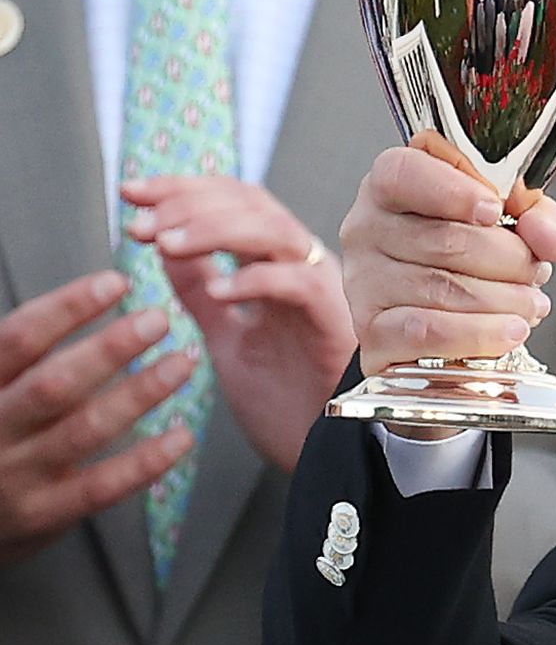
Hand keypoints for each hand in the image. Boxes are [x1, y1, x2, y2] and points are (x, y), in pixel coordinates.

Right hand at [0, 272, 195, 564]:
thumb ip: (30, 355)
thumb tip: (95, 294)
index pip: (18, 338)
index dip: (68, 307)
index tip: (117, 282)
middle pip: (54, 383)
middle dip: (110, 349)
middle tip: (160, 319)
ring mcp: (16, 475)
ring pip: (83, 430)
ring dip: (139, 394)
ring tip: (184, 363)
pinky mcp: (42, 515)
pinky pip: (100, 487)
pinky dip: (145, 461)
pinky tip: (183, 436)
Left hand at [122, 176, 356, 472]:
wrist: (328, 455)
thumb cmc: (288, 403)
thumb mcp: (227, 338)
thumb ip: (201, 292)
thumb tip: (165, 244)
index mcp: (275, 265)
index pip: (232, 202)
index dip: (182, 189)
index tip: (131, 193)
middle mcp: (301, 266)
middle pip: (252, 203)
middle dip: (190, 202)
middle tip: (142, 222)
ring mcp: (321, 289)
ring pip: (274, 230)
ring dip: (216, 228)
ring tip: (167, 243)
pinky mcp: (335, 321)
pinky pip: (298, 283)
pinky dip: (256, 279)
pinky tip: (218, 290)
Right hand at [338, 144, 555, 436]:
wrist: (436, 310)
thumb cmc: (471, 248)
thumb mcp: (510, 216)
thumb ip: (537, 216)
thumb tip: (549, 239)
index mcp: (393, 183)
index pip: (405, 173)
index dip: (455, 192)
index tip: (496, 212)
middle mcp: (367, 227)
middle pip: (444, 240)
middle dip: (509, 259)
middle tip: (536, 272)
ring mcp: (363, 281)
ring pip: (442, 289)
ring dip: (504, 300)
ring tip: (531, 303)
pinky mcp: (370, 332)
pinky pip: (426, 332)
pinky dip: (478, 334)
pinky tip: (510, 331)